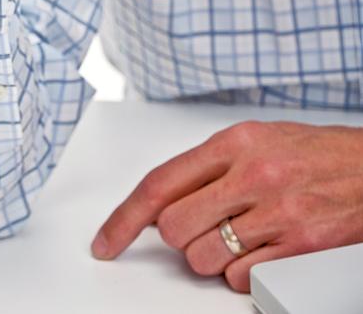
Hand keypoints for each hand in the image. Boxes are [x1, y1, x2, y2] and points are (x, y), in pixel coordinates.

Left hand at [91, 120, 362, 291]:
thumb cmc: (312, 152)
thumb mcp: (256, 140)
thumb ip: (208, 167)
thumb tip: (161, 200)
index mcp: (235, 142)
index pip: (160, 183)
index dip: (124, 218)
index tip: (106, 242)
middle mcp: (253, 174)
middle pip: (174, 229)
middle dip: (179, 237)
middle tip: (205, 227)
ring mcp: (277, 212)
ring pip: (203, 259)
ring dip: (211, 257)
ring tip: (243, 234)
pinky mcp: (300, 247)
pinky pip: (239, 278)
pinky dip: (242, 272)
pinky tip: (264, 248)